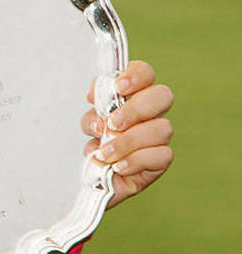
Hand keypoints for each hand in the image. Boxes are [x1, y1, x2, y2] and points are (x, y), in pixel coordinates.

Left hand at [81, 60, 173, 208]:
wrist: (95, 180)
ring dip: (129, 141)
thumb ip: (95, 116)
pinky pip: (162, 155)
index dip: (136, 76)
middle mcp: (151, 113)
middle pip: (163, 95)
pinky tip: (118, 166)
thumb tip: (100, 112)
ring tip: (105, 153)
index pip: (145, 73)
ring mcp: (159, 137)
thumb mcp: (91, 126)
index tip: (119, 88)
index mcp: (133, 97)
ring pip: (162, 128)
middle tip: (113, 123)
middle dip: (136, 108)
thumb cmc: (96, 146)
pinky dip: (135, 160)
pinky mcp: (161, 160)